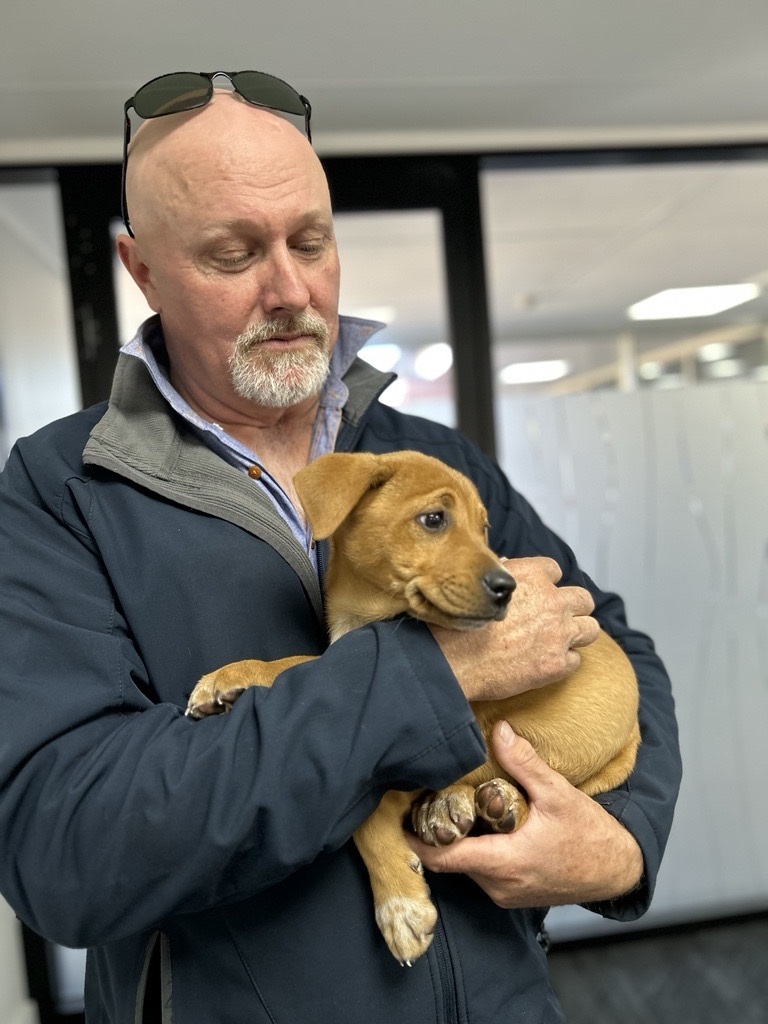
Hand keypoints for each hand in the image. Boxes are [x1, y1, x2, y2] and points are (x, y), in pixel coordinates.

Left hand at [409, 721, 643, 907]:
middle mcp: (499, 886)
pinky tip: (480, 825)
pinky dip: (475, 851)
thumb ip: (524, 763)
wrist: (617, 869)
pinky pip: (482, 873)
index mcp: (505, 863)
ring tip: (452, 807)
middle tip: (427, 799)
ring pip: (466, 868)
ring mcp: (505, 894)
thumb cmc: (590, 835)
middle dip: (438, 832)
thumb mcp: (558, 793)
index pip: (443, 859)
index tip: (400, 817)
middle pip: (451, 861)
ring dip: (458, 842)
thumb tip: (498, 730)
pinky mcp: (512, 896)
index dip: (416, 840)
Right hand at [431, 556, 598, 701]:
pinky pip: (576, 660)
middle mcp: (552, 601)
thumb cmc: (460, 621)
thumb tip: (507, 565)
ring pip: (591, 628)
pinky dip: (563, 662)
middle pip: (584, 599)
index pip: (555, 570)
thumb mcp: (478, 584)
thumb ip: (500, 573)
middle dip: (573, 608)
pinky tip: (544, 663)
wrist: (453, 659)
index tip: (538, 594)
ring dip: (577, 634)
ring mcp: (559, 633)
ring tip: (559, 641)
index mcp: (533, 576)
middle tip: (556, 619)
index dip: (547, 583)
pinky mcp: (557, 664)